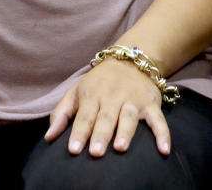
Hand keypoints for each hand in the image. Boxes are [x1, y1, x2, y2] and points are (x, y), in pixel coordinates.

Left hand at [45, 58, 169, 156]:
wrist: (131, 58)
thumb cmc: (99, 81)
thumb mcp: (77, 91)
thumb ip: (62, 114)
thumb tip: (48, 137)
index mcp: (92, 95)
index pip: (84, 116)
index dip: (78, 133)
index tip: (73, 150)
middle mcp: (113, 97)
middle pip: (106, 117)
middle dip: (101, 134)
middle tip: (96, 152)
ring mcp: (133, 100)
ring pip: (129, 116)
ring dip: (126, 131)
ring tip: (120, 148)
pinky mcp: (151, 103)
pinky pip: (158, 120)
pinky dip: (163, 134)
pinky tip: (163, 150)